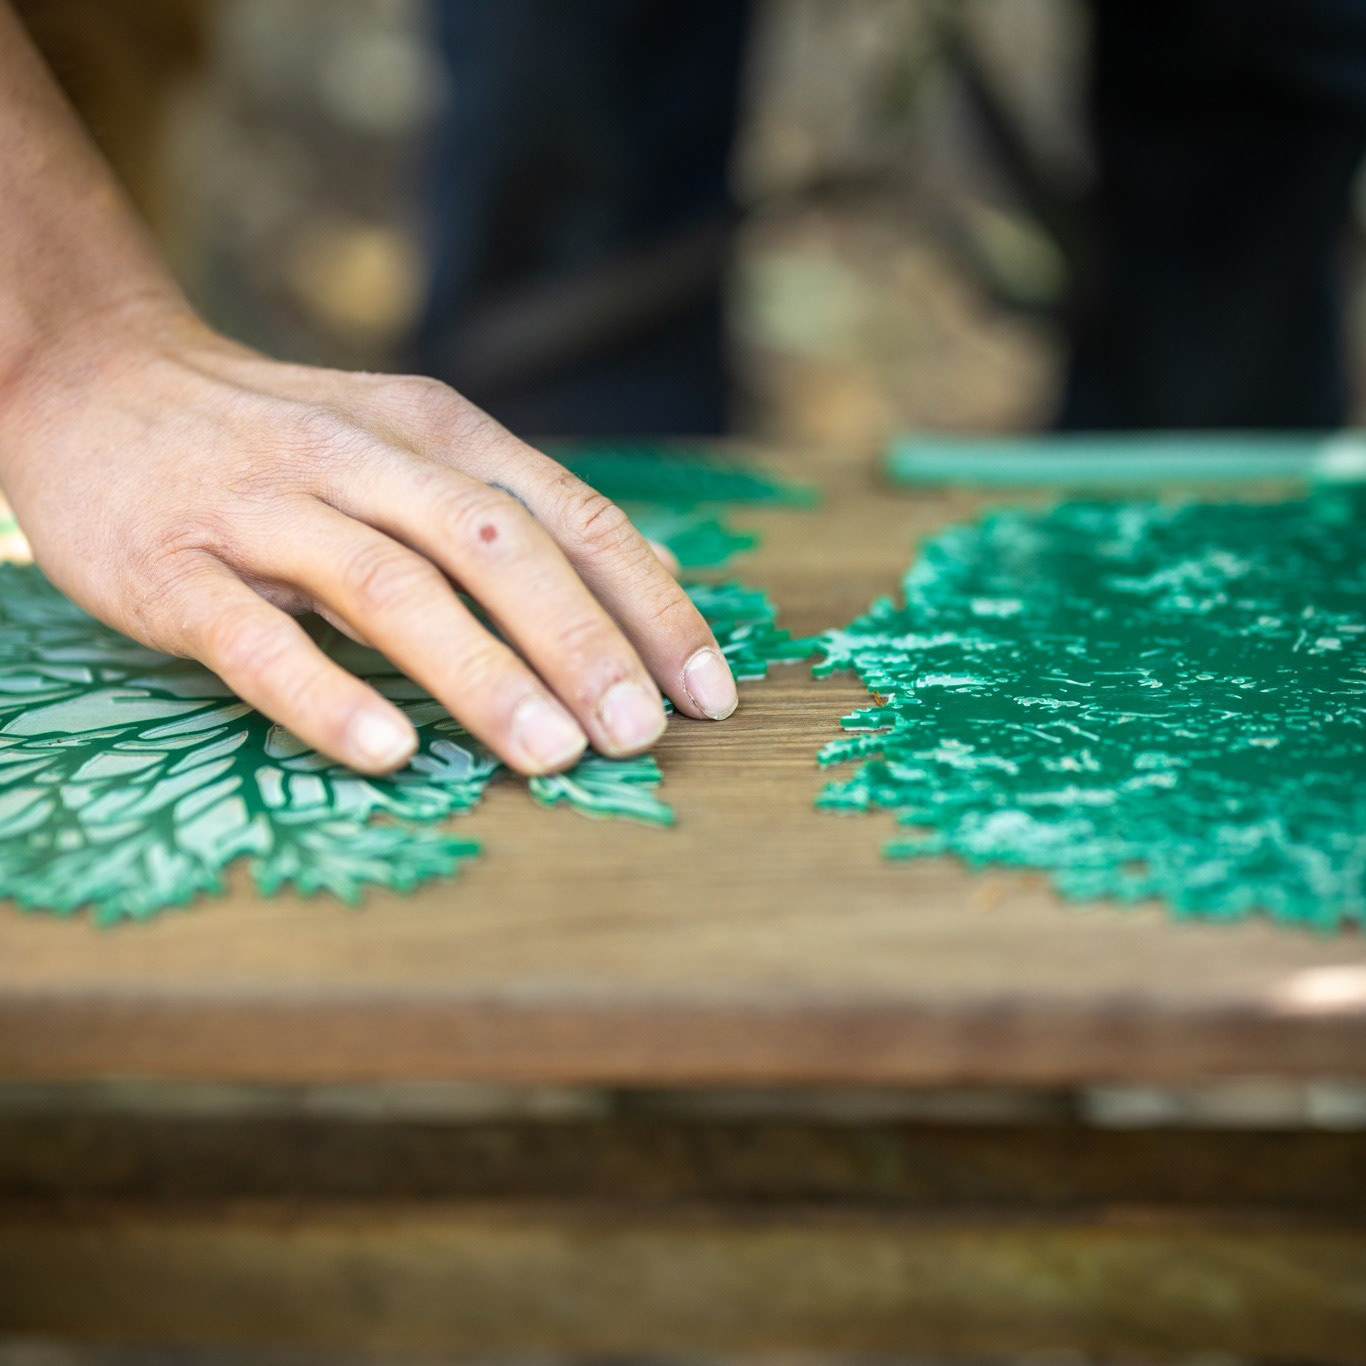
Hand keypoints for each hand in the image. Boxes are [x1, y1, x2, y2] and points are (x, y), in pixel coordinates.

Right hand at [0, 300, 737, 773]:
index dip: (647, 604)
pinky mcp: (175, 568)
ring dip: (482, 673)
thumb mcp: (411, 443)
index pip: (568, 517)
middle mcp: (363, 460)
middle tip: (642, 734)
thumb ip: (519, 511)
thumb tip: (651, 582)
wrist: (94, 379)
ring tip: (554, 754)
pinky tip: (391, 752)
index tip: (708, 690)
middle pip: (495, 547)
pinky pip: (257, 639)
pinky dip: (328, 694)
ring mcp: (266, 511)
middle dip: (582, 642)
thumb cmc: (283, 437)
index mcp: (436, 432)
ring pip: (392, 587)